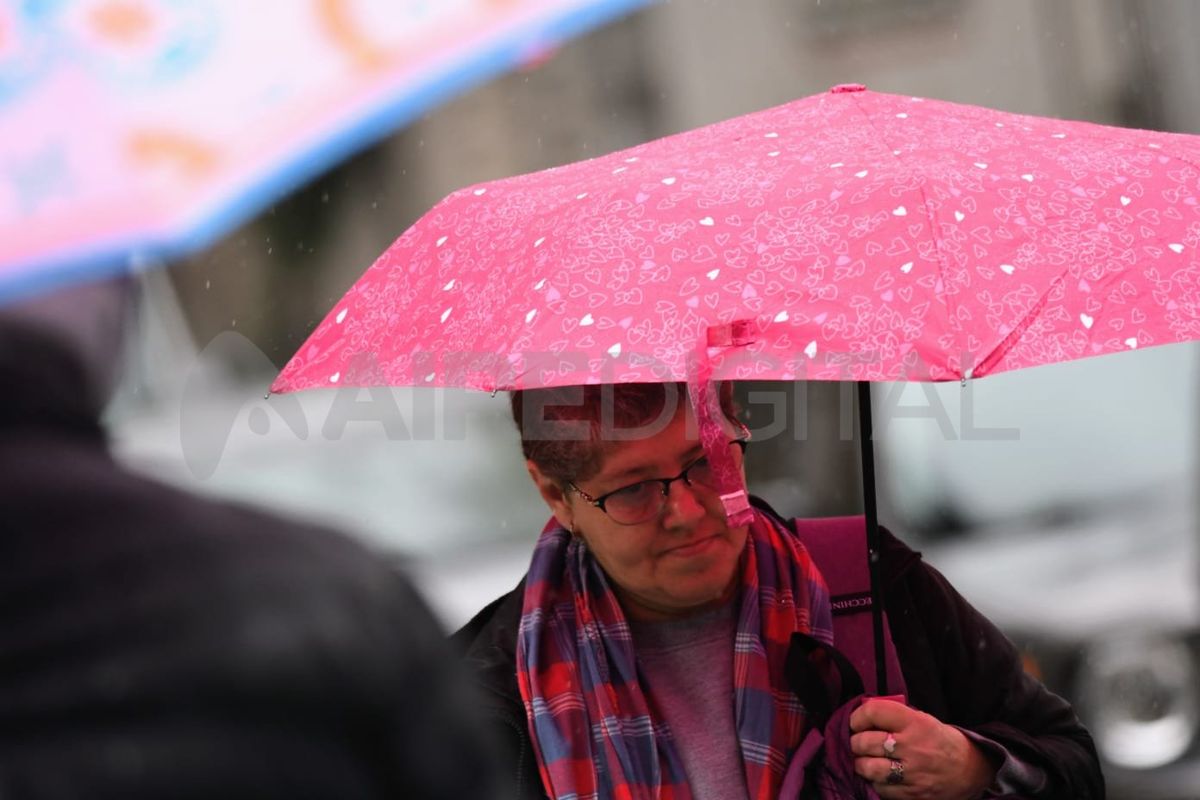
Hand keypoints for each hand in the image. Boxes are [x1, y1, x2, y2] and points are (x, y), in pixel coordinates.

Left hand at [848, 699, 995, 798]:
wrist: (970, 769)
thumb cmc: (939, 740)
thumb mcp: (922, 719)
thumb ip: (894, 717)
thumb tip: (862, 715)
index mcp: (915, 722)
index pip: (874, 712)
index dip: (857, 717)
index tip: (855, 723)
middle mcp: (913, 747)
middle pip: (865, 742)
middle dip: (855, 742)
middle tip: (858, 743)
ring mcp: (912, 773)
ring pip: (868, 768)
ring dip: (861, 764)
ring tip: (865, 760)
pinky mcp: (912, 794)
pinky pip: (880, 788)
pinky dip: (876, 782)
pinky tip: (881, 776)